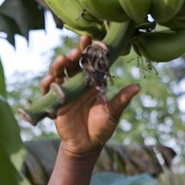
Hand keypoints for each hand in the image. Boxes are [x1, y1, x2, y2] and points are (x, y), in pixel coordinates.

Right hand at [41, 35, 139, 158]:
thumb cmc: (102, 128)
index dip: (89, 50)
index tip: (90, 39)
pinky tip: (50, 80)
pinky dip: (47, 84)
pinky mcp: (55, 102)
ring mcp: (65, 91)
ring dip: (58, 65)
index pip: (90, 62)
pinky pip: (48, 90)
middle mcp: (77, 83)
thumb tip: (138, 87)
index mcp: (92, 82)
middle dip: (73, 55)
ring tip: (61, 60)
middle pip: (72, 64)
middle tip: (76, 51)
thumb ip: (121, 100)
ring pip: (59, 73)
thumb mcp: (112, 113)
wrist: (87, 145)